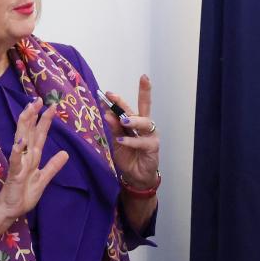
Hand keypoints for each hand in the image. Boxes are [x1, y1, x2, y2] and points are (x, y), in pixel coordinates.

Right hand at [0, 99, 69, 220]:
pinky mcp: (14, 173)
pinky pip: (16, 160)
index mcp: (33, 157)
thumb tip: (65, 153)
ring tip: (29, 111)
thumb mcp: (43, 179)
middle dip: (33, 115)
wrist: (10, 210)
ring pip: (22, 140)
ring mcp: (18, 163)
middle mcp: (25, 156)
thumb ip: (53, 166)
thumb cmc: (24, 194)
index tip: (52, 106)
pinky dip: (18, 150)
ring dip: (25, 125)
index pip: (39, 135)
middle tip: (38, 99)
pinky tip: (20, 141)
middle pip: (29, 132)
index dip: (45, 121)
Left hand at [101, 75, 159, 189]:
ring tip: (122, 120)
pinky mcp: (152, 147)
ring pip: (144, 122)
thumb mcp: (118, 141)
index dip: (135, 93)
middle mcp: (146, 126)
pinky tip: (121, 140)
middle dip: (133, 98)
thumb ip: (114, 127)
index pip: (136, 104)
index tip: (129, 83)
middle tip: (113, 96)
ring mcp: (151, 136)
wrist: (136, 176)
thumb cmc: (128, 156)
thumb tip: (107, 113)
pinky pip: (141, 142)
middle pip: (143, 107)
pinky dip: (130, 141)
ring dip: (132, 120)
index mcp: (136, 121)